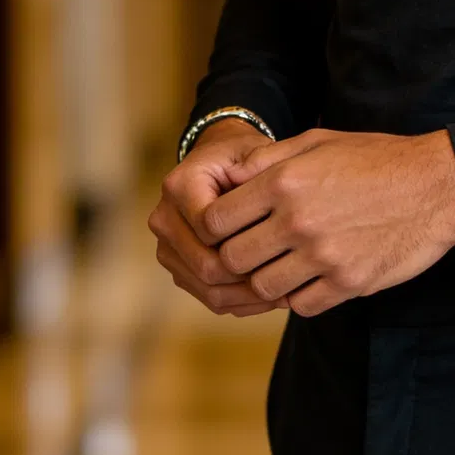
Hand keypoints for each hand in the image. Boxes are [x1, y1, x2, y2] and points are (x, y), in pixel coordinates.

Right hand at [149, 122, 284, 317]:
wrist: (220, 166)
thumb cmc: (242, 159)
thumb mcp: (255, 153)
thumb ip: (262, 165)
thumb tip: (265, 193)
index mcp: (178, 186)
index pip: (211, 229)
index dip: (249, 241)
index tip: (287, 245)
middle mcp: (164, 218)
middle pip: (205, 265)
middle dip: (249, 275)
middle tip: (291, 277)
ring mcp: (166, 247)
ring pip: (207, 288)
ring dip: (247, 296)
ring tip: (286, 291)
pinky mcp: (178, 268)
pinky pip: (208, 297)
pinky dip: (241, 302)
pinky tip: (272, 296)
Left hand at [200, 127, 454, 315]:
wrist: (438, 186)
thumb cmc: (378, 160)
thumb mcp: (319, 141)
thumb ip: (268, 159)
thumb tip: (227, 177)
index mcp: (285, 181)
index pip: (216, 220)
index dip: (212, 228)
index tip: (226, 229)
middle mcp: (298, 220)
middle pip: (233, 259)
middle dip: (234, 258)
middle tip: (247, 254)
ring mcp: (324, 255)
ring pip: (264, 287)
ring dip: (264, 281)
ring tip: (277, 268)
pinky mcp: (349, 282)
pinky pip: (302, 305)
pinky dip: (298, 296)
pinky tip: (307, 279)